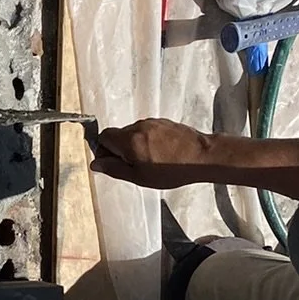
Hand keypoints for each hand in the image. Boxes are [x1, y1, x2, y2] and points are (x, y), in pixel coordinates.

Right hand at [93, 118, 214, 188]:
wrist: (202, 157)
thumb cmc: (172, 170)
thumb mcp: (139, 177)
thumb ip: (114, 169)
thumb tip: (96, 164)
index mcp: (128, 139)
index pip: (103, 137)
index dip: (104, 150)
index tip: (113, 162)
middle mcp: (138, 126)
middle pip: (118, 135)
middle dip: (120, 149)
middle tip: (134, 166)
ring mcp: (153, 122)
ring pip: (134, 133)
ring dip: (136, 145)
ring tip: (151, 161)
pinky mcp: (165, 122)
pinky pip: (148, 130)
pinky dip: (149, 141)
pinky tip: (161, 154)